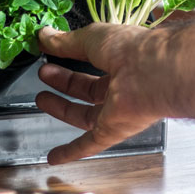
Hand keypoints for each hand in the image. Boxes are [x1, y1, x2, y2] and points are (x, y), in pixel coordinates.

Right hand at [35, 24, 166, 163]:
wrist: (153, 73)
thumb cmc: (131, 50)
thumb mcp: (91, 38)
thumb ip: (66, 41)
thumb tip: (44, 37)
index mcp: (121, 61)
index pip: (92, 61)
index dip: (70, 58)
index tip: (51, 54)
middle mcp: (122, 87)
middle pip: (88, 89)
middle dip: (65, 82)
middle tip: (44, 73)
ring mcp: (118, 111)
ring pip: (85, 115)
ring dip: (63, 109)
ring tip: (41, 98)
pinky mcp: (113, 131)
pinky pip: (89, 144)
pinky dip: (71, 151)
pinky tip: (56, 156)